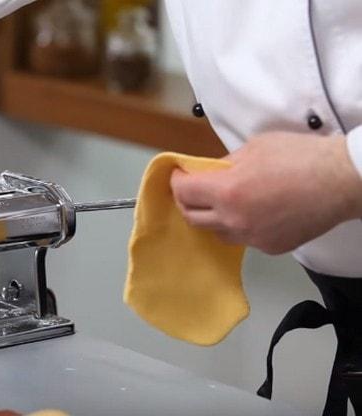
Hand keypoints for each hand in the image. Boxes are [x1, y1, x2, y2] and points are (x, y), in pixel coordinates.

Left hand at [170, 132, 361, 253]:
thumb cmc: (301, 157)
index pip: (183, 192)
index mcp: (227, 191)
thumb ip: (226, 164)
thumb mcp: (254, 148)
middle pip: (192, 217)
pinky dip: (241, 226)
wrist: (341, 181)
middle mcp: (234, 219)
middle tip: (191, 190)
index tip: (179, 175)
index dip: (176, 181)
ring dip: (213, 217)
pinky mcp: (270, 247)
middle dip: (186, 202)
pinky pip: (244, 239)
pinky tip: (253, 213)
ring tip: (222, 203)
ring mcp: (252, 238)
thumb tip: (211, 172)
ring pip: (217, 232)